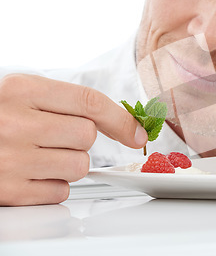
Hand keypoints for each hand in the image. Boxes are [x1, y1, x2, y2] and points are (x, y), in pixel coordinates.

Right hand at [0, 74, 147, 205]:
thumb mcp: (26, 94)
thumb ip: (72, 102)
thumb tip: (130, 123)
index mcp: (21, 88)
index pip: (90, 101)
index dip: (122, 119)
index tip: (138, 133)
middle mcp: (14, 122)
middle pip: (87, 136)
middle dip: (79, 140)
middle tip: (52, 136)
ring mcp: (9, 158)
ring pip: (79, 166)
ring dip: (68, 163)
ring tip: (39, 155)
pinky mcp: (8, 191)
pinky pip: (60, 191)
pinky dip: (52, 185)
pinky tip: (29, 173)